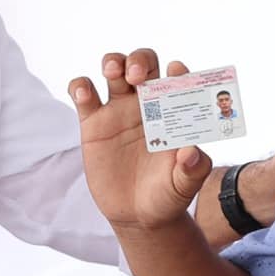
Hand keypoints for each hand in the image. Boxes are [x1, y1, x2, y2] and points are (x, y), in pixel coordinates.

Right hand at [69, 50, 210, 230]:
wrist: (137, 214)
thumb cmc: (167, 194)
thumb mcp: (184, 185)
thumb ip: (193, 169)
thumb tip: (191, 152)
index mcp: (173, 111)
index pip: (177, 78)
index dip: (177, 71)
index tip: (176, 73)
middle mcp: (146, 104)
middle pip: (143, 63)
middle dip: (140, 61)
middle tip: (137, 76)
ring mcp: (118, 111)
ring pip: (113, 69)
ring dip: (113, 62)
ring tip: (114, 72)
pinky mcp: (93, 123)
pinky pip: (83, 94)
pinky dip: (80, 86)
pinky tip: (85, 96)